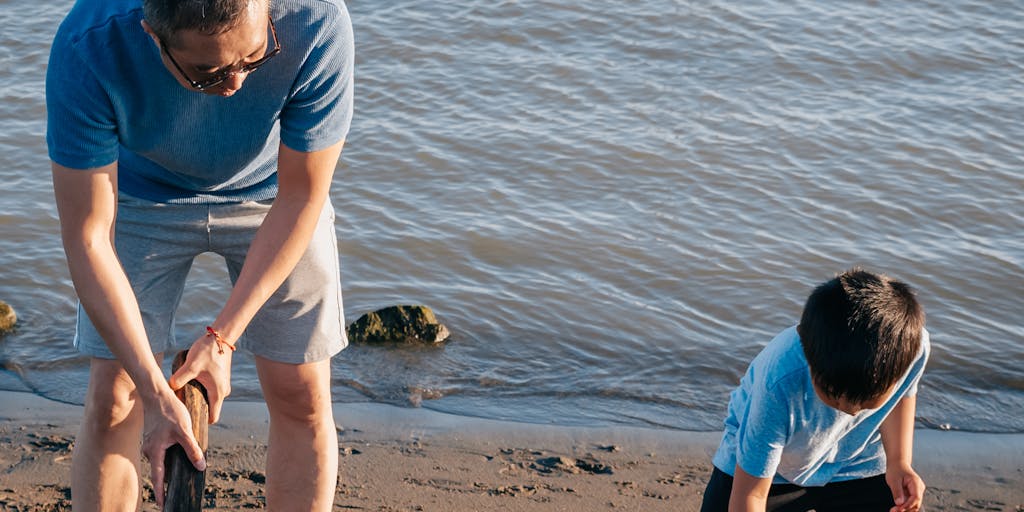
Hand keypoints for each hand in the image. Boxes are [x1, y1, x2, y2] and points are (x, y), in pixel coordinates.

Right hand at [142, 388, 206, 507]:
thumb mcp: (184, 431)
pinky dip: (168, 458)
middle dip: (166, 484)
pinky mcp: (154, 437)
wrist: (157, 394)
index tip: (163, 505)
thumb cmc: (170, 411)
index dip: (161, 493)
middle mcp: (150, 450)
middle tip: (172, 497)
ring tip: (177, 481)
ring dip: (168, 470)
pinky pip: (161, 453)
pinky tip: (177, 458)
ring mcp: (150, 444)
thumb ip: (192, 450)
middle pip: (159, 472)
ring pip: (161, 461)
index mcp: (155, 452)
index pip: (158, 478)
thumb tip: (200, 466)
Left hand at [169, 330, 233, 422]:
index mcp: (218, 392)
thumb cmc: (208, 351)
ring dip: (197, 398)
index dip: (201, 423)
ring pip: (208, 398)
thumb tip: (169, 388)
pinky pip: (209, 390)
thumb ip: (179, 379)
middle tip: (180, 408)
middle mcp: (222, 391)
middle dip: (195, 410)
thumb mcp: (191, 366)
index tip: (188, 423)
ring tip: (183, 395)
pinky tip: (189, 384)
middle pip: (209, 408)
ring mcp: (221, 384)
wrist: (220, 336)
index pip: (212, 417)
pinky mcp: (219, 378)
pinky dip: (200, 390)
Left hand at [886, 463, 924, 511]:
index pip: (916, 498)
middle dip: (906, 509)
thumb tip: (899, 503)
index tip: (899, 509)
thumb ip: (897, 491)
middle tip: (893, 511)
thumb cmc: (896, 470)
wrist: (898, 464)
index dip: (908, 505)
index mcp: (916, 483)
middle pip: (916, 503)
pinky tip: (896, 508)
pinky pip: (910, 502)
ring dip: (905, 509)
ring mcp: (917, 491)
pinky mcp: (913, 494)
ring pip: (914, 505)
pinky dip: (904, 506)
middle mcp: (919, 488)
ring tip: (893, 510)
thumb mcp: (893, 480)